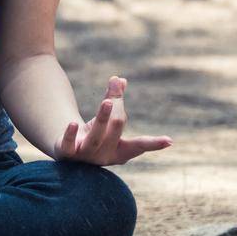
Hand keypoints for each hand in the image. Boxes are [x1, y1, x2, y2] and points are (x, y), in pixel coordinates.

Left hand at [54, 75, 172, 165]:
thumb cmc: (94, 133)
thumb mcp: (106, 117)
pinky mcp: (67, 154)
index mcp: (120, 150)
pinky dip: (71, 134)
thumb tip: (120, 79)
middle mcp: (104, 156)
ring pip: (96, 137)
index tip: (169, 141)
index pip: (138, 146)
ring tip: (107, 101)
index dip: (154, 143)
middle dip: (116, 111)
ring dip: (103, 118)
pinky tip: (73, 123)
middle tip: (114, 93)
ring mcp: (86, 156)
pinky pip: (69, 145)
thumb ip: (114, 99)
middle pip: (115, 130)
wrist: (66, 152)